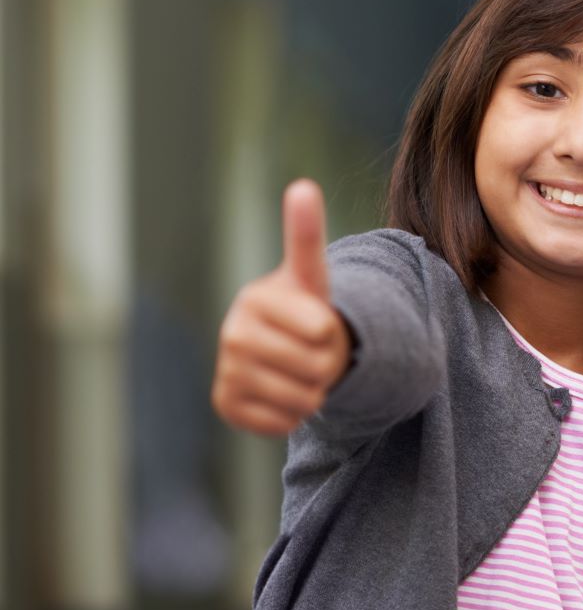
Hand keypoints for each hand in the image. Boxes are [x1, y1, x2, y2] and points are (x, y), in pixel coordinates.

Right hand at [212, 179, 351, 435]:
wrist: (286, 349)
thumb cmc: (305, 309)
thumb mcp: (311, 274)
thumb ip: (307, 235)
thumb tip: (303, 186)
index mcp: (256, 298)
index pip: (321, 329)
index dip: (331, 331)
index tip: (318, 320)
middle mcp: (233, 332)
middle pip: (316, 367)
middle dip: (327, 364)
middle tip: (312, 350)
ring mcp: (226, 369)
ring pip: (303, 399)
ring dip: (314, 392)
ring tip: (299, 371)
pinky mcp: (225, 404)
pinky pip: (282, 423)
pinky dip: (292, 415)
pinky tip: (282, 394)